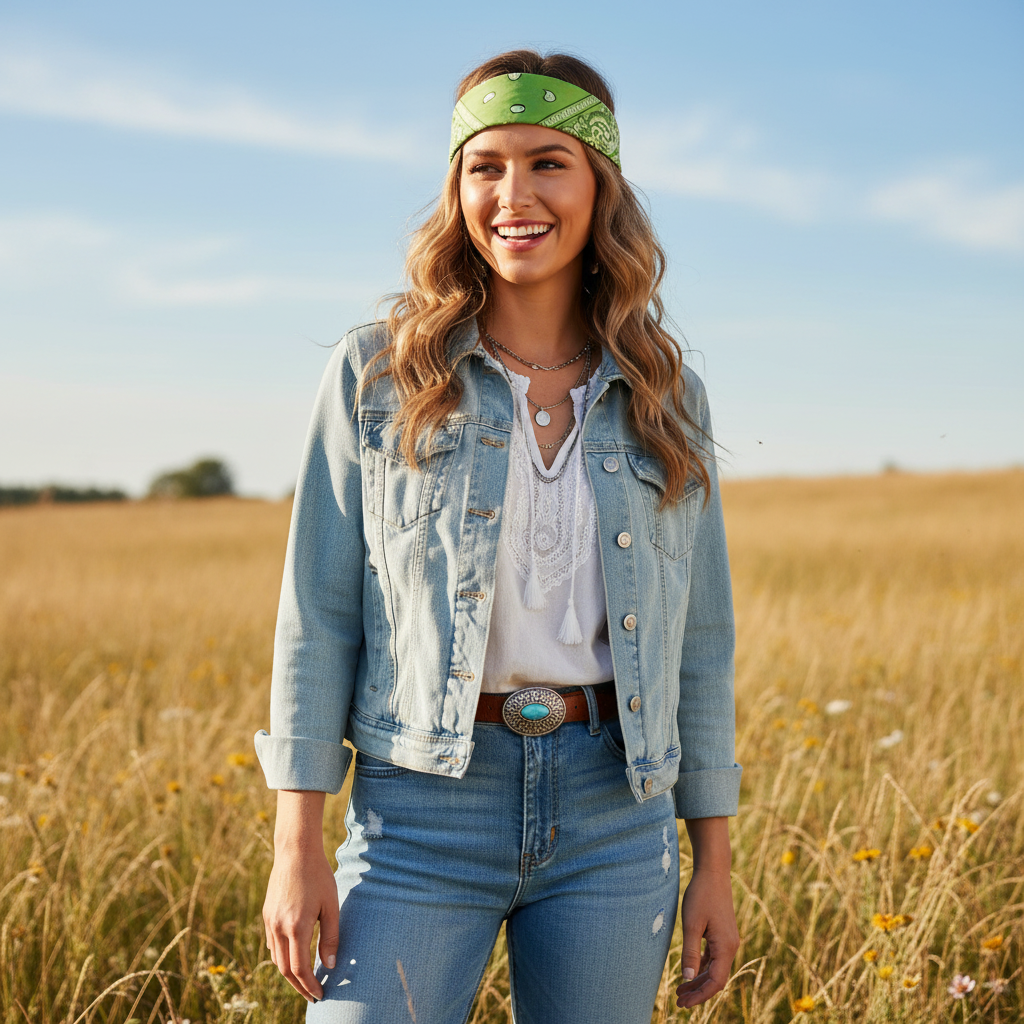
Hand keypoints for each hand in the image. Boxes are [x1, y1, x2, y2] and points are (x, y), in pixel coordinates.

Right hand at [263, 791, 338, 1001]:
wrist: (295, 851)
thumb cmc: (318, 876)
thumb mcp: (331, 905)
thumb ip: (330, 936)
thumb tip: (330, 965)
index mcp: (296, 927)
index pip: (300, 969)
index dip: (310, 986)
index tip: (320, 995)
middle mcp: (278, 927)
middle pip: (284, 969)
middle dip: (299, 986)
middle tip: (312, 995)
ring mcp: (269, 921)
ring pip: (275, 958)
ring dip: (289, 973)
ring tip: (305, 980)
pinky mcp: (266, 914)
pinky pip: (271, 943)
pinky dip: (281, 956)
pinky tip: (293, 956)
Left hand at [675, 867, 739, 1008]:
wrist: (713, 872)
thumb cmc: (701, 895)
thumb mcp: (692, 924)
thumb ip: (690, 952)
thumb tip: (688, 978)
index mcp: (726, 947)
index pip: (715, 982)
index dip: (700, 995)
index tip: (683, 1003)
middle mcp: (730, 946)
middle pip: (715, 978)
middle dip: (697, 991)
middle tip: (678, 1001)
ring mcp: (727, 940)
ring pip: (714, 969)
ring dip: (698, 980)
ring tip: (680, 990)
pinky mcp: (722, 934)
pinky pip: (713, 958)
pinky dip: (701, 966)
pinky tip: (690, 971)